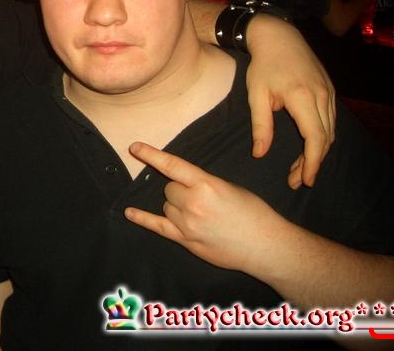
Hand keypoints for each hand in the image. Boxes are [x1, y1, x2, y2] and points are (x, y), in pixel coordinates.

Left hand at [124, 142, 282, 272]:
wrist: (264, 245)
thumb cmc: (253, 213)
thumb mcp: (229, 187)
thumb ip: (203, 184)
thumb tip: (183, 183)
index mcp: (206, 184)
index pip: (172, 165)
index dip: (151, 155)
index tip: (135, 147)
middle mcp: (193, 203)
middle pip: (169, 189)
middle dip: (179, 190)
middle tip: (201, 199)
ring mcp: (187, 224)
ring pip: (167, 206)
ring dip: (176, 206)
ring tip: (200, 214)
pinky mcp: (185, 241)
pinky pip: (157, 227)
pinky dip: (142, 219)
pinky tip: (129, 212)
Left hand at [244, 14, 335, 187]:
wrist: (278, 36)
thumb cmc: (263, 66)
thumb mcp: (256, 95)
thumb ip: (261, 126)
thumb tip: (260, 154)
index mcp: (303, 97)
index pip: (315, 138)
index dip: (313, 162)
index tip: (306, 180)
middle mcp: (322, 96)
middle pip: (325, 138)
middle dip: (313, 162)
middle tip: (298, 180)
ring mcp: (329, 92)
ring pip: (330, 130)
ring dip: (318, 151)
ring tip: (301, 168)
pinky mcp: (329, 89)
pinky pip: (331, 119)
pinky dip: (322, 136)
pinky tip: (309, 146)